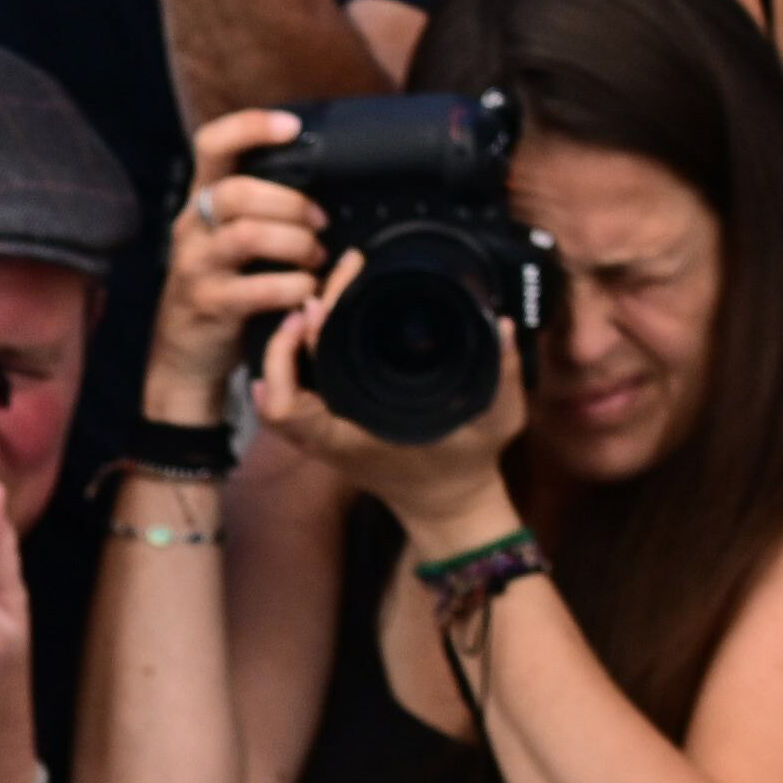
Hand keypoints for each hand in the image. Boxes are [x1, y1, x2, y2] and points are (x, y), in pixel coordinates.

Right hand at [145, 107, 327, 421]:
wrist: (184, 354)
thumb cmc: (220, 286)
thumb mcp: (225, 238)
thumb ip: (256, 207)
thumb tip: (320, 179)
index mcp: (200, 201)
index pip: (212, 145)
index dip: (250, 127)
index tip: (292, 127)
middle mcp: (191, 228)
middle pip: (237, 192)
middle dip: (291, 202)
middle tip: (320, 221)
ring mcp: (196, 267)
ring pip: (249, 235)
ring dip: (297, 243)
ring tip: (316, 257)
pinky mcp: (210, 305)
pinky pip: (260, 288)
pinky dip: (295, 286)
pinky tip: (306, 291)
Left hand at [252, 251, 523, 535]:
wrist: (450, 503)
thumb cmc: (467, 466)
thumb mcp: (494, 422)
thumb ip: (501, 376)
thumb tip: (502, 325)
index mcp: (347, 438)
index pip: (285, 405)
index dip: (281, 359)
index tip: (309, 313)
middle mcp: (326, 433)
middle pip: (279, 378)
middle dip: (296, 326)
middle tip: (335, 279)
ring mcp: (323, 429)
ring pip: (281, 382)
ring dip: (294, 338)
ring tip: (327, 294)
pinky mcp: (331, 421)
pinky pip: (296, 388)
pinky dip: (295, 357)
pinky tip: (308, 324)